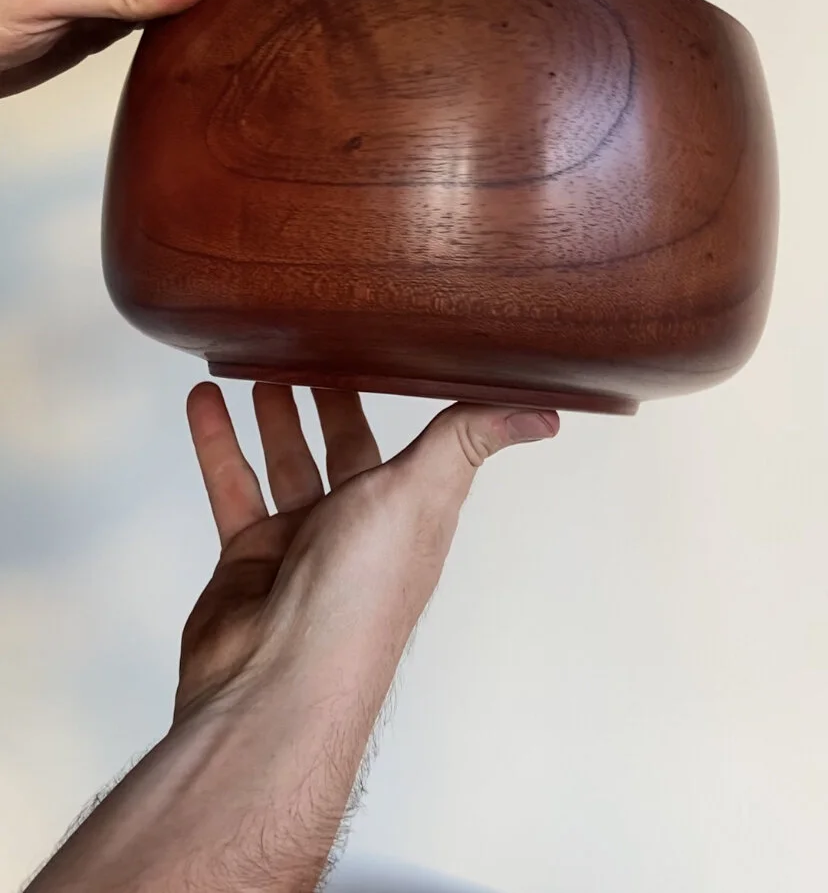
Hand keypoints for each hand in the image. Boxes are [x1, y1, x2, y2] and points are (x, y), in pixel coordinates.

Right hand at [25, 387, 558, 892]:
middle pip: (346, 450)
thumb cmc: (359, 596)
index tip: (392, 345)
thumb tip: (549, 413)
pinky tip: (203, 401)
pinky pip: (233, 488)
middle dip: (332, 402)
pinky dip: (218, 445)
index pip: (418, 443)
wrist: (274, 681)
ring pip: (286, 465)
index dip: (408, 399)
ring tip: (255, 364)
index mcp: (412, 515)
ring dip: (272, 417)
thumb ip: (469, 438)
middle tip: (315, 347)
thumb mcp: (422, 493)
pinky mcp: (249, 560)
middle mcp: (360, 529)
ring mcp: (302, 546)